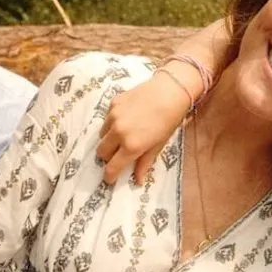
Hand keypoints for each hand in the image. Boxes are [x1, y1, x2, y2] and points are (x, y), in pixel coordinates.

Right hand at [96, 71, 192, 185]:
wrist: (170, 90)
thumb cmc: (169, 120)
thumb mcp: (159, 144)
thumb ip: (145, 162)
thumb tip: (138, 180)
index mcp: (131, 146)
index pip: (112, 167)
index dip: (109, 176)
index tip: (109, 179)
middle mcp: (118, 132)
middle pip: (101, 152)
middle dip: (108, 157)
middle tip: (117, 155)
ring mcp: (113, 116)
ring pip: (101, 135)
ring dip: (109, 139)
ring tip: (123, 135)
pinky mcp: (113, 103)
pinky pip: (106, 119)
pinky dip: (112, 123)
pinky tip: (126, 119)